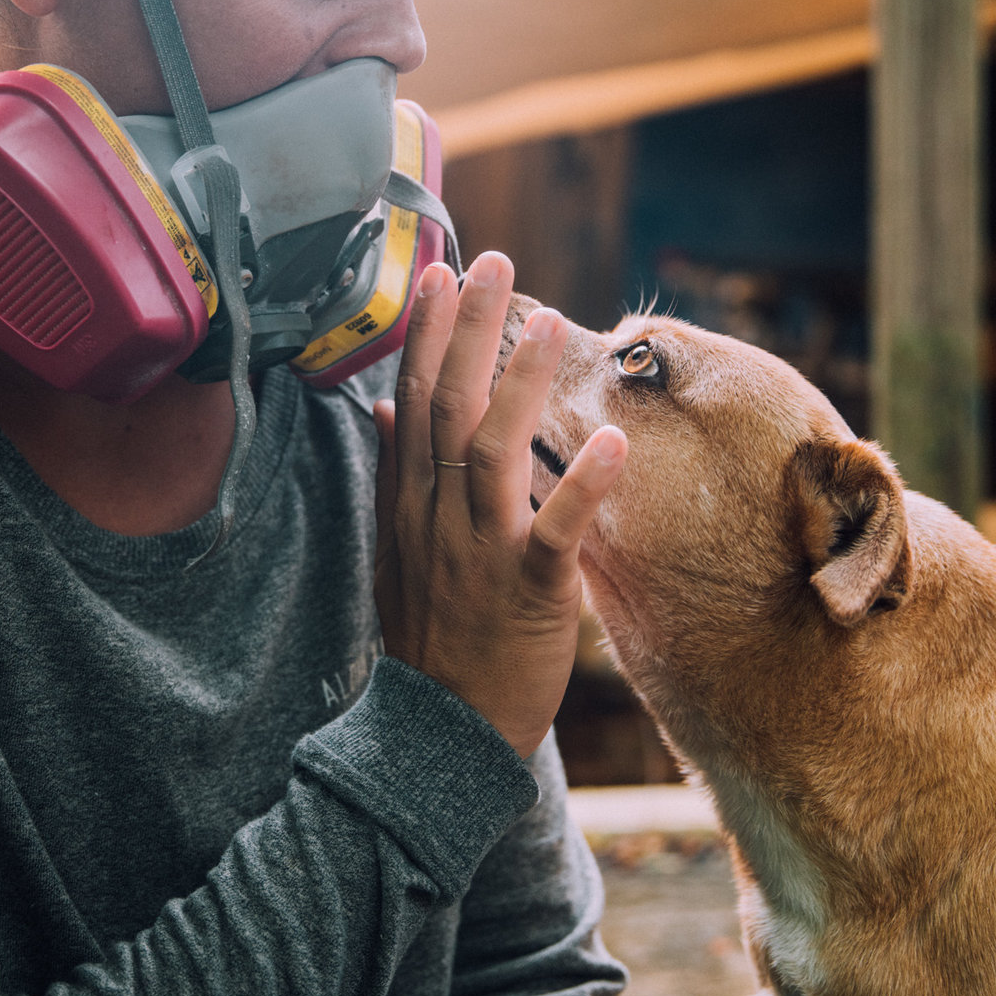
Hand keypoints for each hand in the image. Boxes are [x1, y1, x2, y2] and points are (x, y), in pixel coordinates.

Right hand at [371, 253, 627, 760]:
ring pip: (491, 454)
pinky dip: (582, 488)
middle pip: (446, 407)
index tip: (440, 273)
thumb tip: (383, 405)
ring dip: (519, 385)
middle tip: (493, 263)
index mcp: (408, 500)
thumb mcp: (398, 548)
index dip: (426, 334)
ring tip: (550, 323)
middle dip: (468, 330)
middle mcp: (436, 515)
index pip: (412, 399)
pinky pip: (554, 533)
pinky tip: (612, 441)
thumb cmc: (433, 633)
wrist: (443, 733)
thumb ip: (395, 473)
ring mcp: (478, 551)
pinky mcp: (526, 591)